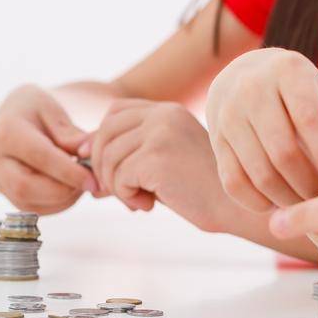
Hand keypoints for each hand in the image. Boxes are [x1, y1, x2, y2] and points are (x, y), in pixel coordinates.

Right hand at [0, 84, 96, 213]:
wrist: (14, 115)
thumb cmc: (37, 110)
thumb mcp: (55, 111)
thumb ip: (70, 134)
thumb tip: (89, 153)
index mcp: (7, 131)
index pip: (40, 157)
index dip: (69, 172)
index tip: (93, 180)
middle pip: (25, 187)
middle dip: (62, 191)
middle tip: (89, 183)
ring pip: (28, 202)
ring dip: (61, 200)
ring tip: (81, 183)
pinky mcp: (4, 192)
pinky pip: (31, 209)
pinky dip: (56, 204)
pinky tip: (70, 189)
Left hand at [85, 100, 233, 232]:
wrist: (237, 207)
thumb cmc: (202, 189)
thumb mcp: (164, 161)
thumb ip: (130, 152)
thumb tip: (79, 155)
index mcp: (167, 110)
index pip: (115, 113)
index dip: (100, 139)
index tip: (101, 168)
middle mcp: (163, 114)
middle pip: (104, 132)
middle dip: (101, 166)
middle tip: (119, 192)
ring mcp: (160, 132)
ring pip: (108, 157)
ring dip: (115, 186)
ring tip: (139, 201)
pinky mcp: (157, 156)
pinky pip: (119, 177)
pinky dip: (126, 196)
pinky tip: (149, 205)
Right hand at [204, 47, 317, 210]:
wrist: (242, 74)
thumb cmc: (296, 92)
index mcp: (288, 71)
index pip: (309, 120)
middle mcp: (251, 88)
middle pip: (283, 153)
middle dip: (310, 186)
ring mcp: (227, 114)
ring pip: (259, 173)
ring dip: (288, 199)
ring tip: (308, 206)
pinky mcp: (214, 139)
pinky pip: (234, 183)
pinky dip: (259, 203)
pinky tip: (279, 203)